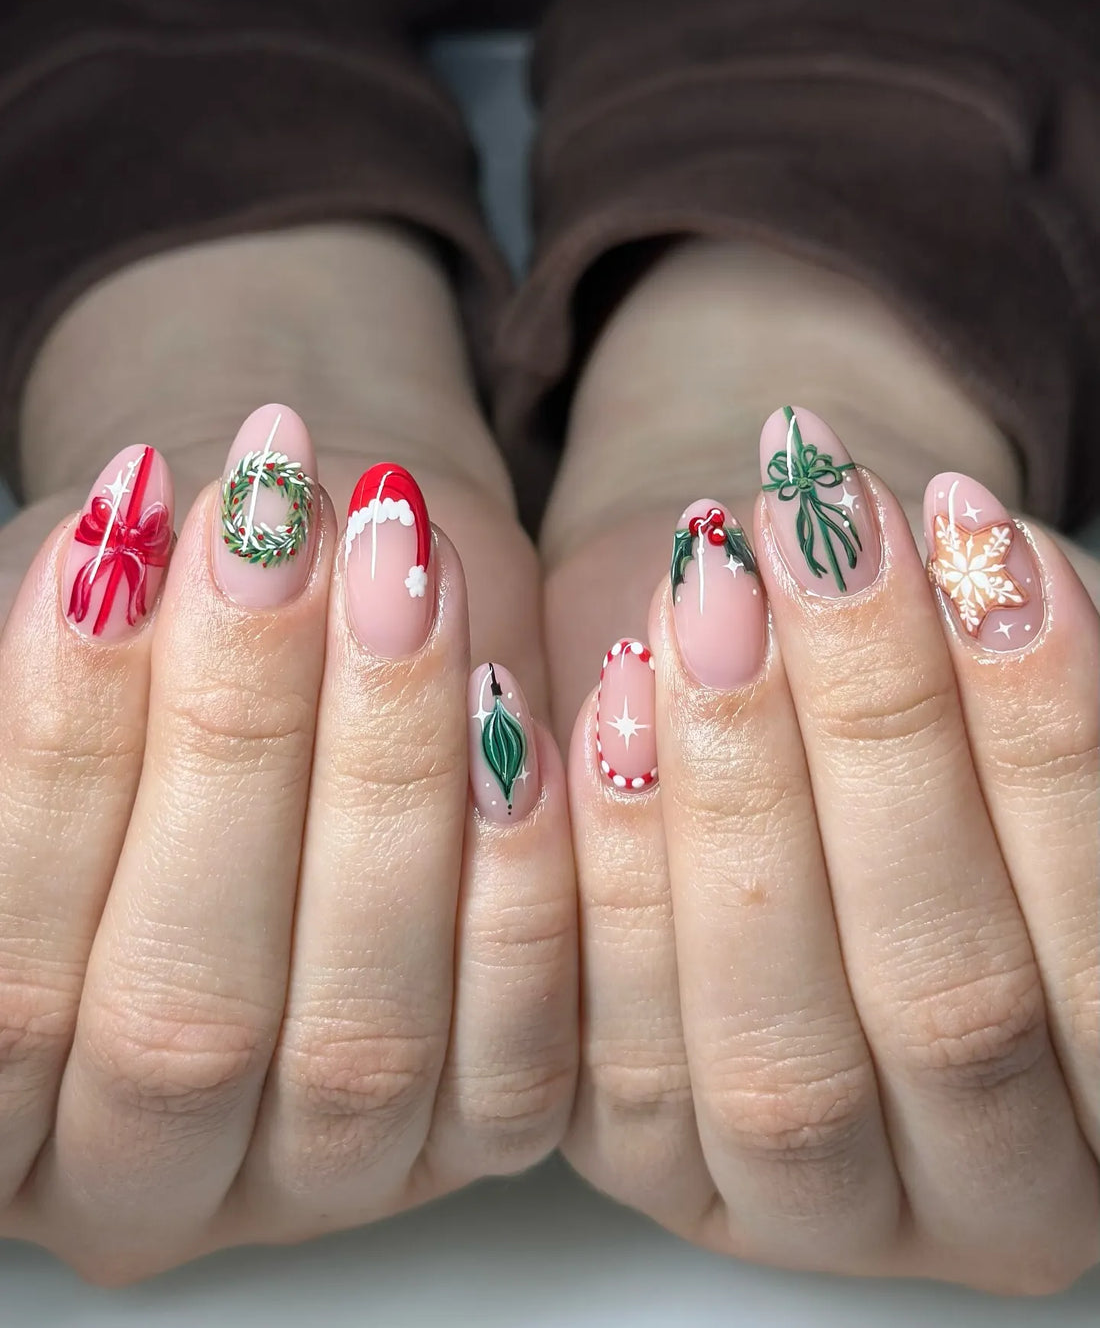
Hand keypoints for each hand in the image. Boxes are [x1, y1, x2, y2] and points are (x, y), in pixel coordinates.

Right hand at [0, 403, 575, 1283]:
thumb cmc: (164, 690)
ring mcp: (320, 1180)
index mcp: (0, 1112)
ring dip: (392, 782)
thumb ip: (79, 670)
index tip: (119, 534)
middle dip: (238, 743)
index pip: (9, 969)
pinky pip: (517, 1062)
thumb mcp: (90, 673)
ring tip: (409, 573)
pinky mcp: (469, 1144)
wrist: (311, 719)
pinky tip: (517, 713)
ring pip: (362, 1040)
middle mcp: (146, 1177)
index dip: (65, 748)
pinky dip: (522, 879)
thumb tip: (117, 566)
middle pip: (185, 1017)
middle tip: (283, 533)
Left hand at [558, 402, 1098, 1294]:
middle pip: (945, 1004)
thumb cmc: (936, 750)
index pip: (1095, 953)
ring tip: (706, 588)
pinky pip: (610, 1059)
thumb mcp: (1009, 723)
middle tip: (816, 538)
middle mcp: (983, 1192)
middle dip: (878, 739)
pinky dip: (610, 876)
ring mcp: (800, 1208)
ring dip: (733, 795)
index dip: (1041, 739)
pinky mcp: (648, 1168)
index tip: (973, 534)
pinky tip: (601, 706)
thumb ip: (1033, 694)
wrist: (786, 788)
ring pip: (772, 1054)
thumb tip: (990, 566)